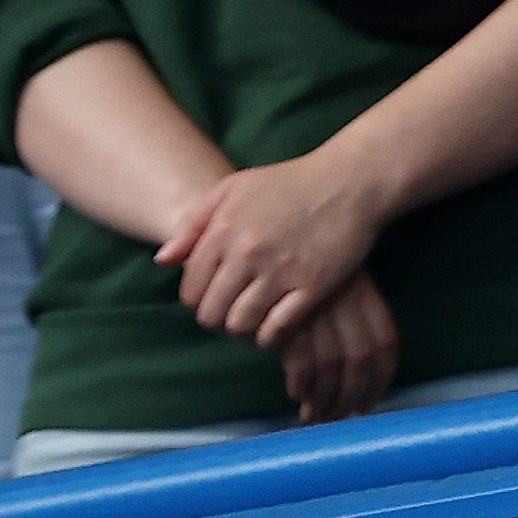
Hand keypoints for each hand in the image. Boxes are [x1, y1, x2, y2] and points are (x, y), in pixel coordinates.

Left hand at [163, 147, 387, 347]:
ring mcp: (281, 270)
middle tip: (234, 313)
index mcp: (225, 230)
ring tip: (254, 321)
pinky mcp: (314, 285)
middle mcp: (248, 252)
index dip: (199, 300)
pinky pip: (277, 329)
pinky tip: (275, 328)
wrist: (353, 180)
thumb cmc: (291, 182)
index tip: (215, 297)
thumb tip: (164, 261)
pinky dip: (270, 337)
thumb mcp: (235, 188)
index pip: (191, 290)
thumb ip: (194, 222)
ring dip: (243, 330)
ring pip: (241, 325)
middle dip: (219, 319)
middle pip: (212, 313)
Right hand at [275, 270, 398, 424]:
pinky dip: (302, 384)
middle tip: (339, 418)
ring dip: (325, 399)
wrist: (275, 235)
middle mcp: (346, 301)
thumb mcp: (339, 286)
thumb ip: (350, 322)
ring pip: (332, 366)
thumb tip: (355, 373)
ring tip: (316, 416)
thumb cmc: (305, 267)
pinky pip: (301, 360)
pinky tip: (297, 394)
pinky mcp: (287, 317)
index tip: (369, 404)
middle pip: (361, 359)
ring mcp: (317, 308)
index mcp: (366, 294)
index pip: (386, 342)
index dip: (381, 379)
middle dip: (352, 396)